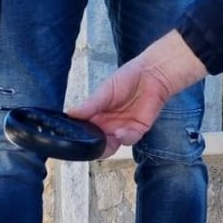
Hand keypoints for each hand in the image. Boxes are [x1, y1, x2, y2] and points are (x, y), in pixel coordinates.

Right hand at [68, 30, 207, 157]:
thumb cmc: (127, 78)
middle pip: (95, 144)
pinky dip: (124, 138)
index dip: (78, 137)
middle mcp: (106, 125)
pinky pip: (127, 140)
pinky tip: (121, 131)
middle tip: (90, 144)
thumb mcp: (104, 91)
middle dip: (92, 147)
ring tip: (107, 135)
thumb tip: (69, 113)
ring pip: (110, 147)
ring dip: (107, 144)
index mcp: (95, 115)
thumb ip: (89, 105)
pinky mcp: (136, 131)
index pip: (83, 131)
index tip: (73, 139)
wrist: (152, 76)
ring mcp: (120, 129)